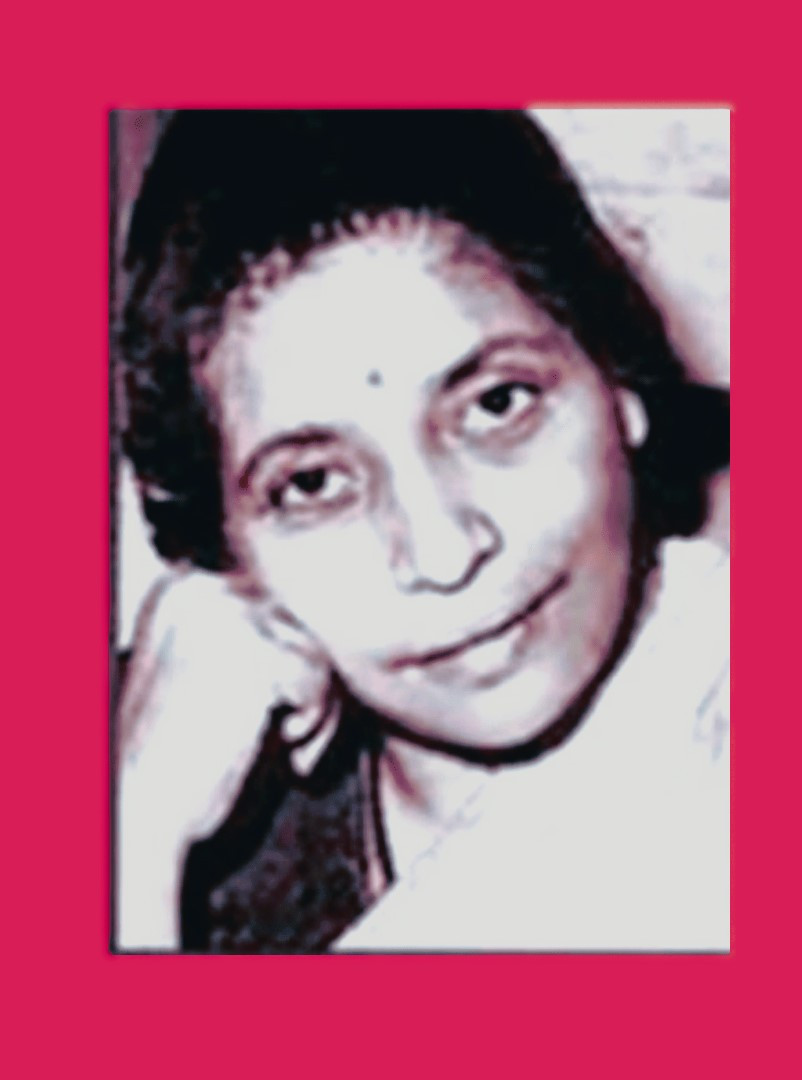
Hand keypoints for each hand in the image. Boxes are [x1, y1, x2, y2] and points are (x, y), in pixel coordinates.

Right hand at [116, 569, 333, 948]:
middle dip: (305, 685)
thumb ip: (249, 638)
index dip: (286, 663)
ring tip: (290, 748)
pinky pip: (320, 678)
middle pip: (297, 624)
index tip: (274, 712)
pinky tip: (287, 752)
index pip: (272, 608)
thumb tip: (319, 626)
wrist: (144, 808)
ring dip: (317, 708)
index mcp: (182, 588)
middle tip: (291, 738)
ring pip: (315, 650)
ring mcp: (227, 618)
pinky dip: (317, 723)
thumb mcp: (207, 672)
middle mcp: (200, 590)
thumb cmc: (175, 758)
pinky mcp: (256, 655)